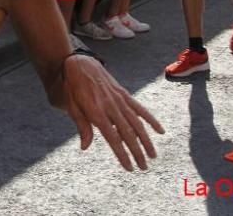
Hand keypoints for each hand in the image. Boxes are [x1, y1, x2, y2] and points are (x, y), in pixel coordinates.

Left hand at [63, 54, 163, 170]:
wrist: (81, 64)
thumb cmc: (74, 89)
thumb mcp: (72, 107)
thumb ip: (82, 127)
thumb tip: (85, 147)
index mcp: (96, 112)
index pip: (113, 138)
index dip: (122, 154)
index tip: (129, 167)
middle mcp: (111, 106)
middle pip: (128, 133)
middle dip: (137, 152)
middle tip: (143, 167)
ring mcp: (119, 99)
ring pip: (137, 123)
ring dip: (146, 140)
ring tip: (153, 155)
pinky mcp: (124, 94)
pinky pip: (140, 108)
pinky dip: (151, 119)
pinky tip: (160, 130)